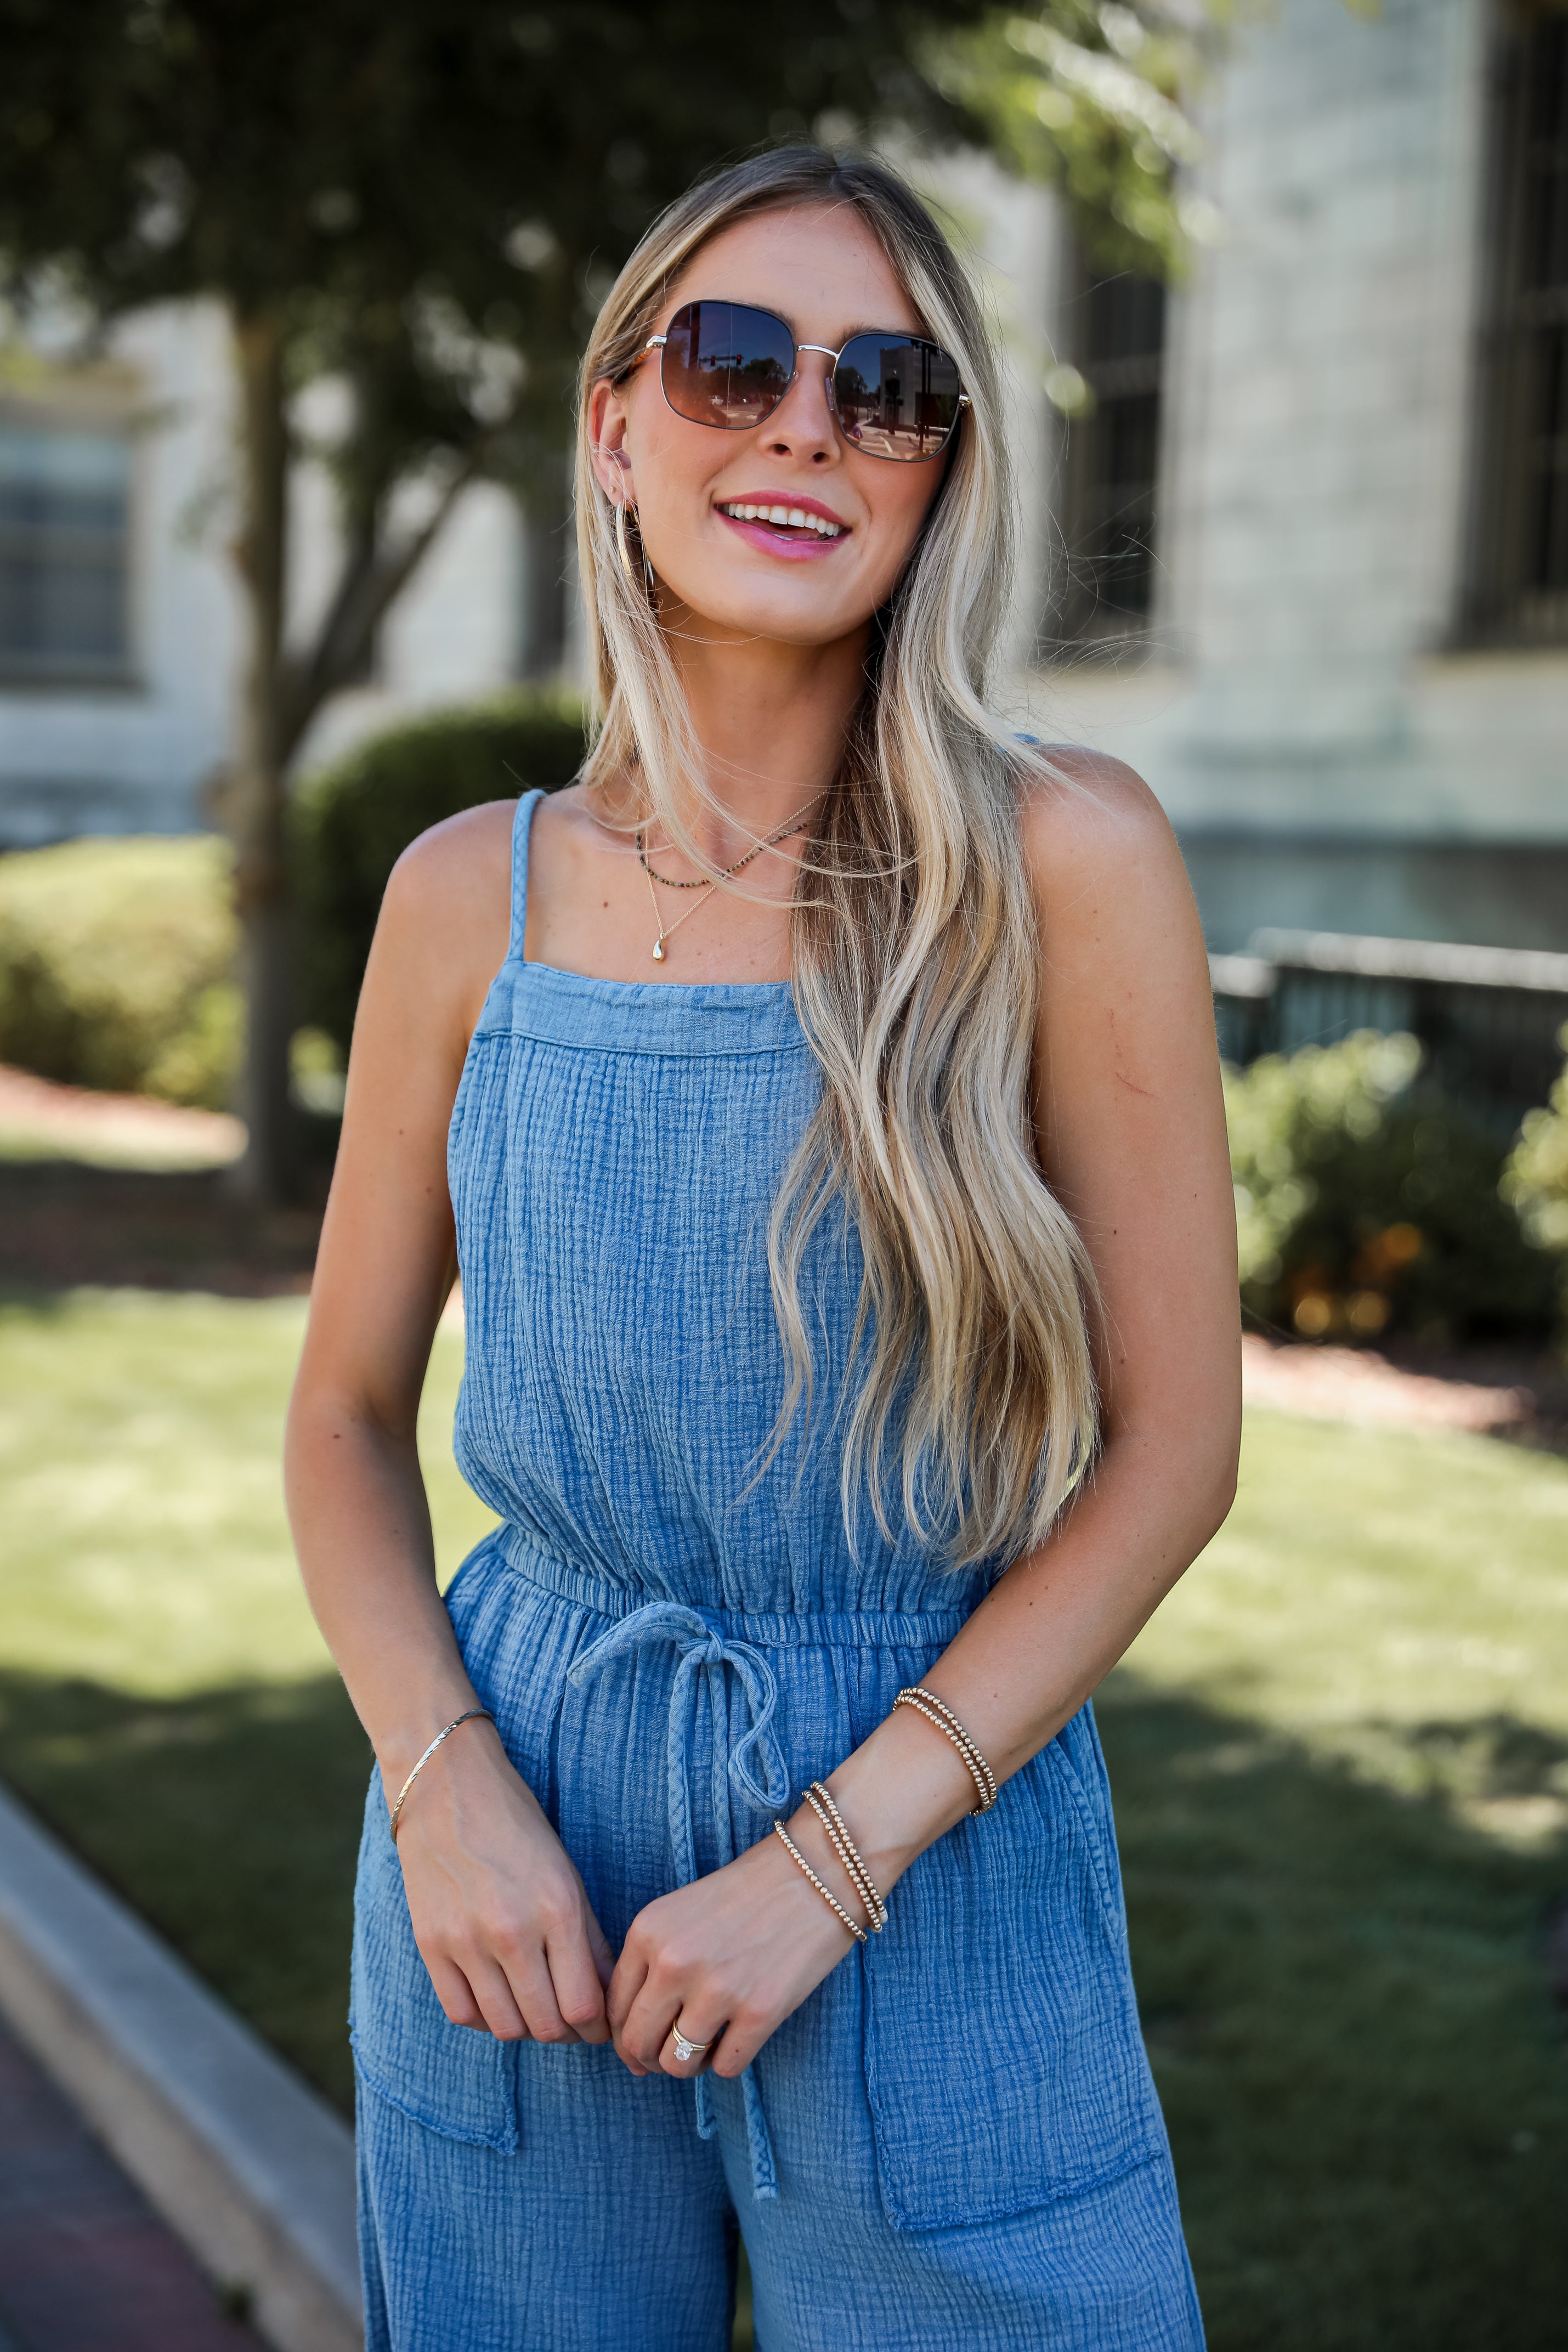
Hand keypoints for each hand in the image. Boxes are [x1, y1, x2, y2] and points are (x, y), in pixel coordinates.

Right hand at [390, 1720, 614, 2044]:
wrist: (446, 1787)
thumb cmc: (517, 1825)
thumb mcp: (567, 1874)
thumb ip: (588, 1939)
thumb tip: (606, 1997)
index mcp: (556, 1908)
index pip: (584, 2004)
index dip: (597, 2027)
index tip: (600, 2024)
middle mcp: (511, 1930)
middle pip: (546, 2025)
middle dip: (566, 2033)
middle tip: (572, 2023)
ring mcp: (465, 1940)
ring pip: (505, 2027)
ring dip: (526, 2028)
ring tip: (535, 2008)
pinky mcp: (430, 1944)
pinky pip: (462, 2013)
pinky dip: (484, 2017)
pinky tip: (497, 1999)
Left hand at [606, 1819, 860, 2081]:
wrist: (815, 1873)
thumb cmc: (747, 1894)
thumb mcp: (680, 1913)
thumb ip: (651, 1964)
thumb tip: (633, 2043)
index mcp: (648, 1932)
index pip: (614, 2009)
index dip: (627, 2035)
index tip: (646, 2040)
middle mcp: (674, 1962)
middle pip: (639, 2043)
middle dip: (651, 2059)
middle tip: (673, 2053)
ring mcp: (717, 1990)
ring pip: (677, 2064)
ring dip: (690, 2064)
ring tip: (709, 2043)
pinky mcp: (759, 2013)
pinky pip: (725, 2068)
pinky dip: (730, 2060)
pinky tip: (741, 2034)